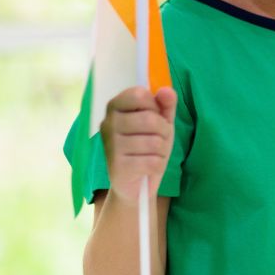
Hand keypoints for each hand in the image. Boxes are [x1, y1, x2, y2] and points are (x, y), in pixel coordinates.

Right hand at [100, 86, 176, 203]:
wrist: (136, 184)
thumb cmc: (148, 146)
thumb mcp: (162, 122)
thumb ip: (166, 104)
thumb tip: (166, 90)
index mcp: (115, 107)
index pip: (139, 94)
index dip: (154, 106)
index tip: (152, 115)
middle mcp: (108, 123)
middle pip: (150, 119)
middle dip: (163, 131)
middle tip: (157, 139)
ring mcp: (110, 145)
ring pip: (154, 141)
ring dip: (161, 150)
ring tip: (151, 154)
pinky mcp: (117, 167)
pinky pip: (152, 161)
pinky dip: (157, 165)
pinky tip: (147, 168)